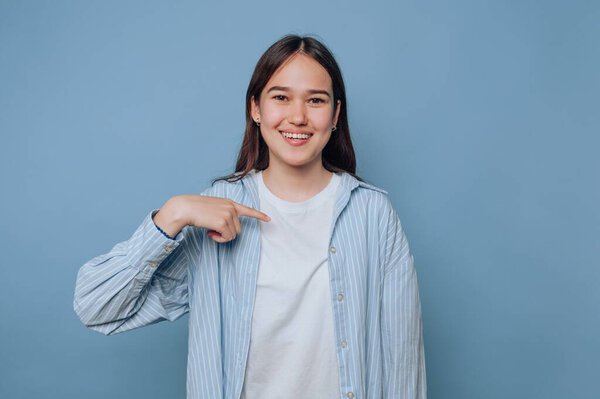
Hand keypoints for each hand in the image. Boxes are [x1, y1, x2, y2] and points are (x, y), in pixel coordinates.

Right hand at [154, 195, 270, 243]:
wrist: (184, 208)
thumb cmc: (195, 209)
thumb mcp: (212, 209)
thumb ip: (223, 215)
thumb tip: (228, 230)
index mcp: (229, 203)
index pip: (247, 209)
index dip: (258, 215)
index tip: (269, 219)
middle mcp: (231, 208)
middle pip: (238, 229)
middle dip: (227, 233)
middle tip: (213, 230)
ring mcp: (228, 214)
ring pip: (233, 235)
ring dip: (222, 237)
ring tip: (211, 230)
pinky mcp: (223, 222)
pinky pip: (227, 238)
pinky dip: (219, 239)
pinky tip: (210, 232)